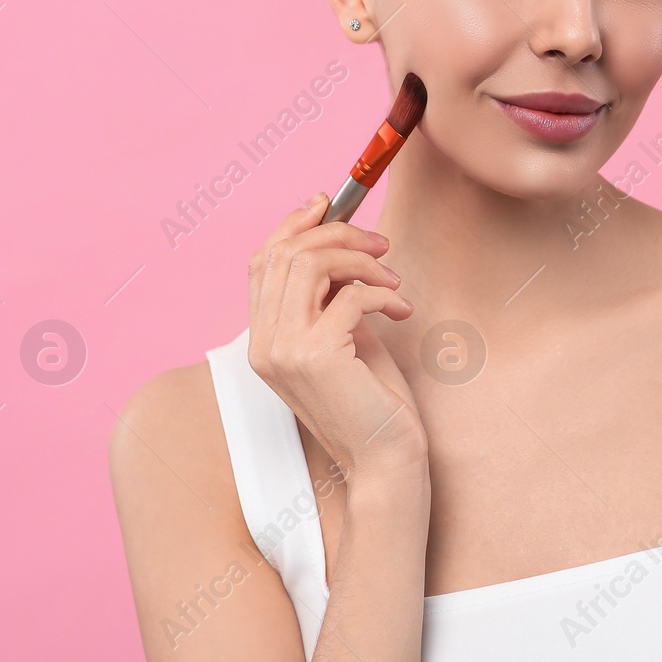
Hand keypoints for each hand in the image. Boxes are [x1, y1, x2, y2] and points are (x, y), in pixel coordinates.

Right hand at [246, 193, 426, 485]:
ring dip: (362, 261)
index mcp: (264, 338)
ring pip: (311, 266)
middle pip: (286, 253)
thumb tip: (339, 241)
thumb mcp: (346, 336)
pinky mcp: (314, 357)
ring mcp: (283, 352)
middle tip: (382, 244)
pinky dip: (382, 293)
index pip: (261, 261)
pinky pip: (348, 296)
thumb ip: (331, 296)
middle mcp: (264, 344)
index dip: (293, 224)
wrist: (385, 459)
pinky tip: (400, 310)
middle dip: (340, 235)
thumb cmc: (373, 401)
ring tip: (393, 281)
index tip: (328, 202)